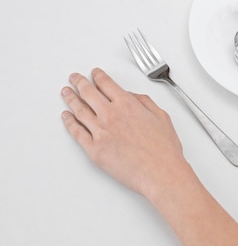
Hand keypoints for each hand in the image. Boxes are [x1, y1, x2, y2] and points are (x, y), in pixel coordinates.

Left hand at [61, 68, 187, 197]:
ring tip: (66, 93)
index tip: (94, 73)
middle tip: (74, 78)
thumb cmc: (164, 149)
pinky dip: (69, 122)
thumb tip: (132, 96)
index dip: (98, 76)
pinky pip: (77, 132)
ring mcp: (100, 132)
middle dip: (79, 83)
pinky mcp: (94, 150)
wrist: (160, 172)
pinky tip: (66, 117)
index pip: (107, 84)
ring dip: (70, 99)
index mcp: (127, 105)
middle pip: (89, 93)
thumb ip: (144, 102)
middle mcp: (111, 115)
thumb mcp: (161, 116)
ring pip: (80, 110)